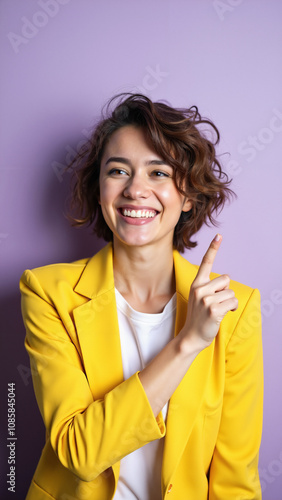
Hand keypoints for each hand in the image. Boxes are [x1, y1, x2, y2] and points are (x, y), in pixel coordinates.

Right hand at [181, 234, 237, 350]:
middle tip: (216, 302)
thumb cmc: (200, 316)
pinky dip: (232, 308)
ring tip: (218, 310)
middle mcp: (200, 289)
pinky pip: (232, 302)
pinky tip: (222, 314)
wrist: (192, 336)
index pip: (206, 262)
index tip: (219, 236)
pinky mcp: (213, 309)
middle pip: (226, 279)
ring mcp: (206, 299)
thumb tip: (226, 281)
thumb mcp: (200, 297)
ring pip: (231, 292)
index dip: (213, 248)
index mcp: (197, 283)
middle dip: (226, 291)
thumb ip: (210, 287)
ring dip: (229, 302)